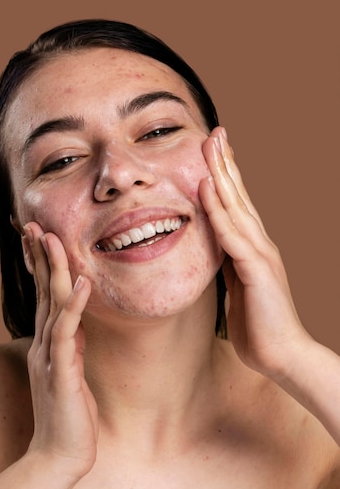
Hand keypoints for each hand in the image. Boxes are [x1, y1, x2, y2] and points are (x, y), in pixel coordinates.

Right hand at [22, 222, 97, 477]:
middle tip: (35, 226)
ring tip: (53, 239)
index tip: (41, 238)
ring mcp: (50, 358)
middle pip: (42, 293)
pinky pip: (68, 333)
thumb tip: (77, 324)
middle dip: (39, 258)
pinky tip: (84, 283)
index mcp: (48, 345)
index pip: (44, 297)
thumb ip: (71, 346)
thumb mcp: (71, 373)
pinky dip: (75, 306)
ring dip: (54, 271)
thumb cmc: (70, 417)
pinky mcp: (61, 372)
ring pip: (51, 305)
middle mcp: (44, 346)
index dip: (43, 267)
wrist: (60, 457)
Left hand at [199, 127, 308, 374]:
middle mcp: (259, 245)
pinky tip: (207, 189)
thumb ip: (231, 269)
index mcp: (253, 249)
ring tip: (211, 145)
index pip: (237, 206)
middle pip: (239, 196)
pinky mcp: (257, 270)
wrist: (283, 355)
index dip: (225, 178)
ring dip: (222, 175)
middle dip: (225, 163)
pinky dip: (218, 210)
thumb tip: (217, 256)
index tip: (213, 152)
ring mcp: (260, 254)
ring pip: (237, 207)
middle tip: (215, 132)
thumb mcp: (239, 291)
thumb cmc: (259, 327)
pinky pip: (232, 235)